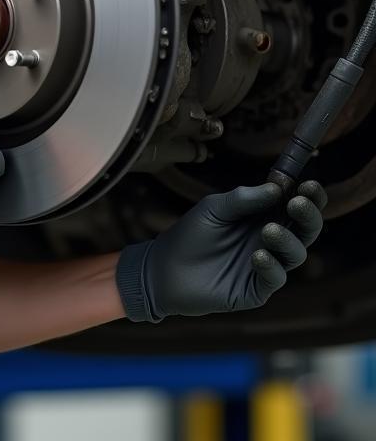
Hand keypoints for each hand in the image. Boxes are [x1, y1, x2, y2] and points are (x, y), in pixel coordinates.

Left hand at [116, 180, 326, 322]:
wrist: (164, 269)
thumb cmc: (190, 234)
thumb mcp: (213, 208)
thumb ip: (243, 199)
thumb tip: (277, 187)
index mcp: (262, 217)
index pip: (295, 206)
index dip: (308, 196)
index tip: (310, 184)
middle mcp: (270, 240)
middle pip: (305, 230)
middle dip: (308, 216)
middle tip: (297, 204)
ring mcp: (267, 265)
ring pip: (296, 254)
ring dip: (287, 240)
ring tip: (268, 230)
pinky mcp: (257, 289)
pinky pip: (276, 278)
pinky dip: (271, 266)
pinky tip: (257, 256)